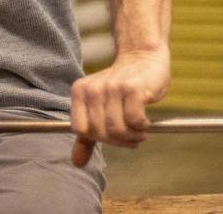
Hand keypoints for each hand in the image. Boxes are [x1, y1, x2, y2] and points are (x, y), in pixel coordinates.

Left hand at [70, 46, 170, 165]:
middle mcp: (93, 88)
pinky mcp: (132, 88)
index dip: (99, 139)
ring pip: (117, 129)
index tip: (113, 136)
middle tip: (132, 135)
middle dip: (119, 141)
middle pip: (100, 133)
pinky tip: (145, 120)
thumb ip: (87, 137)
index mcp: (80, 92)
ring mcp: (112, 87)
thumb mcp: (100, 109)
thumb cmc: (122, 87)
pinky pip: (134, 120)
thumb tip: (77, 163)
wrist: (143, 58)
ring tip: (139, 129)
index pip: (81, 130)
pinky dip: (142, 126)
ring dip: (132, 136)